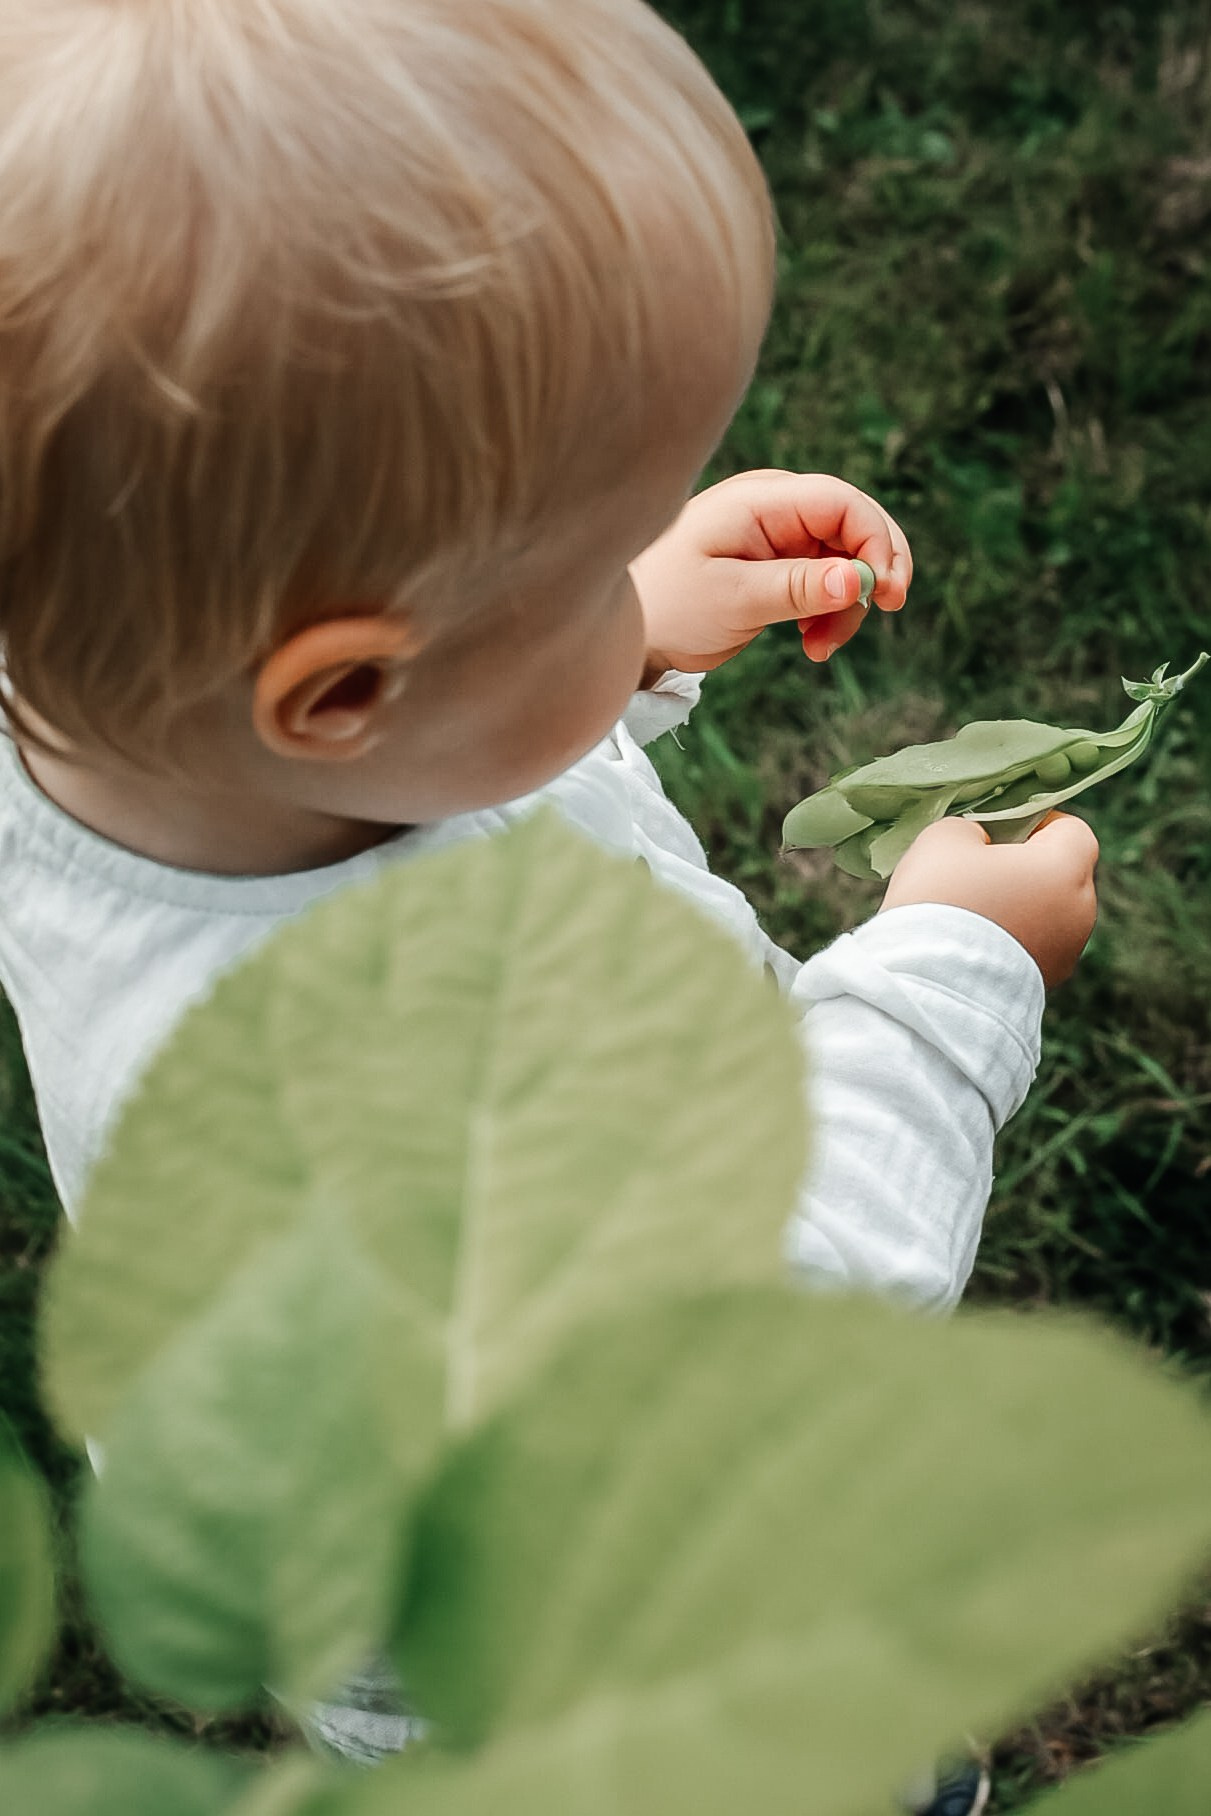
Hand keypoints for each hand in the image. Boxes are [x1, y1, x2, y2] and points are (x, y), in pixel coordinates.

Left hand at [630, 469, 911, 673]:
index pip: (844, 503)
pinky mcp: (777, 563)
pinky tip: (812, 643)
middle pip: (855, 526)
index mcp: (762, 500)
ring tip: (820, 648)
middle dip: (872, 572)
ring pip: (846, 559)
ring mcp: (778, 534)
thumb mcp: (735, 600)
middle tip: (880, 614)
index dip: (878, 542)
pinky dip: (829, 611)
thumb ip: (798, 588)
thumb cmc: (668, 606)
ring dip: (848, 604)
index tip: (887, 594)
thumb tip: (860, 579)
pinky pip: (824, 580)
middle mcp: (775, 507)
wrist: (630, 629)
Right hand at [879, 812, 1098, 987]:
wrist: (930, 986)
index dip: (1037, 823)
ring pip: (1049, 915)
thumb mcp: (945, 838)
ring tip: (970, 916)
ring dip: (1020, 909)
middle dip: (1026, 869)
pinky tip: (971, 948)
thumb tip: (981, 845)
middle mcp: (1080, 911)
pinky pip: (1034, 949)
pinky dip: (1012, 943)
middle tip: (977, 873)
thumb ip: (972, 829)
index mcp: (1066, 867)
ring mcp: (1066, 954)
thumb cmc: (941, 899)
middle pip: (1062, 875)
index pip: (1072, 831)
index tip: (1001, 832)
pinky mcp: (1046, 986)